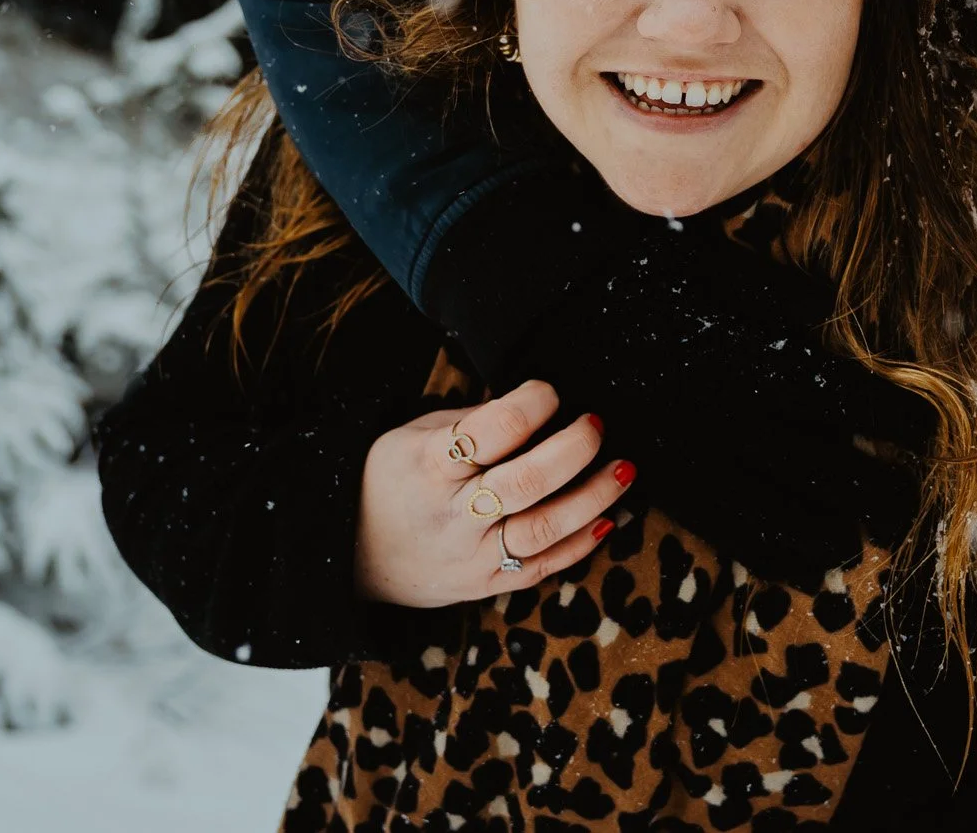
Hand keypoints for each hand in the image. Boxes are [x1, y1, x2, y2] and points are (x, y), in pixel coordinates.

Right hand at [354, 379, 632, 606]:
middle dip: (573, 449)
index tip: (550, 392)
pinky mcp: (485, 584)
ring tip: (624, 468)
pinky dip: (582, 543)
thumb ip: (471, 422)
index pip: (491, 431)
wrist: (352, 556)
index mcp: (428, 465)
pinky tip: (609, 517)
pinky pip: (543, 566)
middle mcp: (452, 514)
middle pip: (526, 481)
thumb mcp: (413, 437)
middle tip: (595, 425)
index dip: (532, 404)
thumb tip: (534, 402)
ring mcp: (471, 555)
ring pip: (545, 528)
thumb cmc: (391, 481)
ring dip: (594, 497)